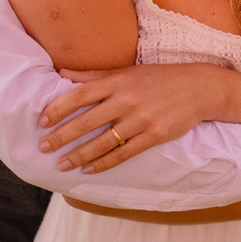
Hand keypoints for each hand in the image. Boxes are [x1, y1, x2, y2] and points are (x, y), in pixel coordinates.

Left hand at [39, 63, 224, 173]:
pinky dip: (104, 163)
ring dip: (79, 155)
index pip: (79, 95)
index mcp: (118, 82)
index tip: (41, 121)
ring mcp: (141, 119)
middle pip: (86, 121)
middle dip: (61, 136)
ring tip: (62, 164)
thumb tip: (62, 74)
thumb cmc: (160, 78)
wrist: (199, 88)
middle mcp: (127, 100)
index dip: (57, 109)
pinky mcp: (154, 136)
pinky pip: (124, 153)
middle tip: (43, 147)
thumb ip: (94, 75)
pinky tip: (89, 169)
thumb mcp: (127, 72)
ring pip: (102, 142)